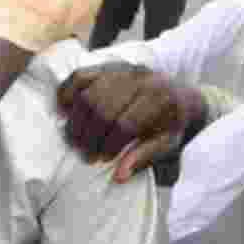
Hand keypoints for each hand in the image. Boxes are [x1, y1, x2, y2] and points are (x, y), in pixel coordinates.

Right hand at [56, 62, 206, 182]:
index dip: (110, 144)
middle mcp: (139, 80)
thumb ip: (144, 158)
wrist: (180, 97)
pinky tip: (63, 113)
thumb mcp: (167, 144)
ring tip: (76, 141)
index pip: (125, 124)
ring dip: (77, 121)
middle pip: (103, 108)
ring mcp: (122, 71)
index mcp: (158, 99)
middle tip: (86, 155)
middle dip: (90, 136)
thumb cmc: (171, 125)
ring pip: (89, 93)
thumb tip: (118, 177)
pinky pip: (80, 76)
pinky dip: (67, 93)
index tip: (103, 159)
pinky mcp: (108, 66)